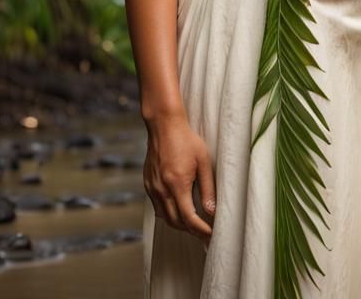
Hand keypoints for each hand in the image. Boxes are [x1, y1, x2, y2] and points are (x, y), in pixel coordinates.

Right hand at [144, 113, 215, 241]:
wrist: (164, 126)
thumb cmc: (186, 140)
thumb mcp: (203, 162)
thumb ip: (208, 188)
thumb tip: (212, 212)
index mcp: (177, 184)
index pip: (189, 218)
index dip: (201, 230)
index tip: (211, 235)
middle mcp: (162, 190)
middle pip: (175, 222)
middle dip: (191, 231)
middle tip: (205, 233)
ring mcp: (152, 188)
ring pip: (165, 217)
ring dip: (179, 224)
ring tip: (194, 224)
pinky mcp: (148, 184)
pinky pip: (158, 207)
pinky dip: (169, 213)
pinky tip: (179, 209)